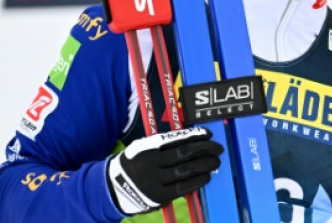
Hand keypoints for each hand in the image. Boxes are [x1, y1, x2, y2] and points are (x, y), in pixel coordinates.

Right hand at [106, 126, 222, 214]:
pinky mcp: (158, 197)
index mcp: (146, 149)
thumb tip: (194, 139)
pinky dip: (197, 181)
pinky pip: (182, 188)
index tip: (208, 134)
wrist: (113, 188)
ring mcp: (154, 182)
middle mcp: (149, 164)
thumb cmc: (136, 163)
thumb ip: (164, 143)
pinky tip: (206, 176)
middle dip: (204, 150)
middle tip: (218, 148)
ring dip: (204, 165)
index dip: (194, 136)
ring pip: (185, 171)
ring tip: (215, 161)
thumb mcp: (143, 148)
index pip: (175, 139)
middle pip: (183, 155)